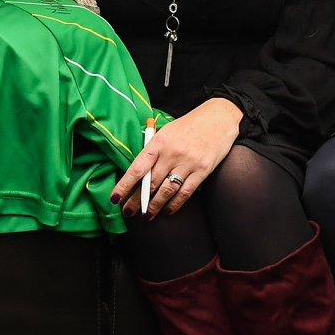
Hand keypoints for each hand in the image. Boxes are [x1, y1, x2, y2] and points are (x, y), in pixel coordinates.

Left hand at [110, 98, 241, 219]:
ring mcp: (188, 162)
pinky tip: (168, 210)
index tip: (115, 198)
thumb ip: (153, 150)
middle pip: (150, 183)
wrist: (219, 118)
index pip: (137, 168)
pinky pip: (185, 192)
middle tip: (128, 212)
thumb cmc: (189, 126)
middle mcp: (172, 153)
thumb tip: (138, 174)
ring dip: (155, 206)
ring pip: (166, 191)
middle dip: (137, 200)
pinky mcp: (202, 170)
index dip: (124, 185)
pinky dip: (175, 204)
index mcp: (159, 142)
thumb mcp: (167, 132)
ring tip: (147, 215)